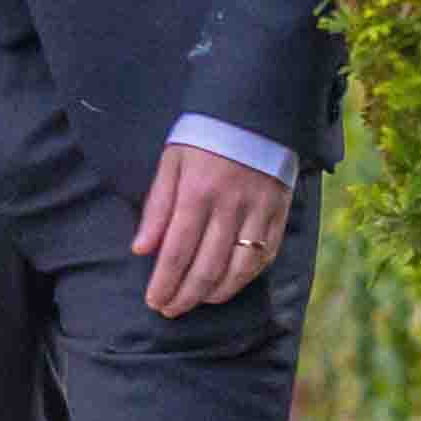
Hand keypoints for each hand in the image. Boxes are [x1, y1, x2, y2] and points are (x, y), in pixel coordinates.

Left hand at [131, 140, 291, 319]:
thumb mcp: (170, 163)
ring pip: (239, 268)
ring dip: (216, 292)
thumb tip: (141, 249)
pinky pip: (265, 256)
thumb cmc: (203, 138)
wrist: (253, 111)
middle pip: (207, 266)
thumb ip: (157, 207)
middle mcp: (230, 206)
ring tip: (197, 301)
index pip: (177, 251)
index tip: (154, 301)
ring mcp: (259, 211)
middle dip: (186, 295)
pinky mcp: (279, 213)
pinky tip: (229, 285)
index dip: (165, 282)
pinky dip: (246, 277)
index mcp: (197, 192)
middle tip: (170, 310)